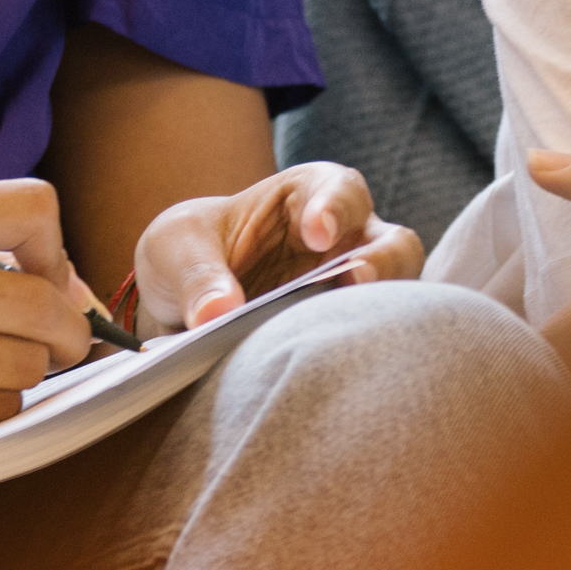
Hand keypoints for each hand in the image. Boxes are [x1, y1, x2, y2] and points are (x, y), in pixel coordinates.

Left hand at [133, 160, 427, 339]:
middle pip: (394, 245)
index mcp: (306, 196)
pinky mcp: (343, 338)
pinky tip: (328, 378)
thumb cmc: (185, 258)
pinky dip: (356, 360)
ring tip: (348, 340)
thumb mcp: (173, 248)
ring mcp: (350, 293)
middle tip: (357, 281)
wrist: (179, 312)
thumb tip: (218, 314)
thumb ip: (196, 274)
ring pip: (397, 302)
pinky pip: (367, 349)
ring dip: (382, 317)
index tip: (319, 233)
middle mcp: (345, 241)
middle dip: (384, 261)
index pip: (338, 190)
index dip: (335, 208)